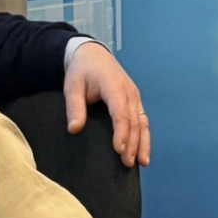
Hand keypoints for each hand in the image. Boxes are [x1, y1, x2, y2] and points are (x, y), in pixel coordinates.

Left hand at [64, 40, 149, 167]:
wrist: (93, 54)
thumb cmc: (82, 71)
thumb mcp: (72, 86)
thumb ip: (74, 107)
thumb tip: (74, 129)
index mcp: (114, 86)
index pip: (121, 113)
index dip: (121, 133)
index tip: (119, 150)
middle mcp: (129, 92)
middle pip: (134, 121)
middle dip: (133, 143)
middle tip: (127, 163)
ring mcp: (135, 97)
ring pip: (142, 122)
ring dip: (143, 143)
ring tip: (142, 163)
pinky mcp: (136, 101)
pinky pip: (143, 120)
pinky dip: (145, 137)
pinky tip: (144, 152)